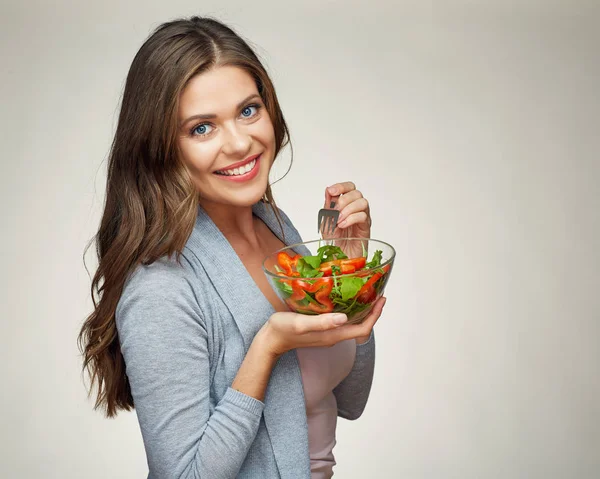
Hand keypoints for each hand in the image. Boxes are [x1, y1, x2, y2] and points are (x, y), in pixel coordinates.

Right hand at [257, 297, 385, 357]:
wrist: (270, 341)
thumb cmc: (283, 330)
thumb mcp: (301, 323)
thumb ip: (322, 322)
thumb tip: (345, 318)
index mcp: (332, 335)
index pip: (362, 329)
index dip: (375, 316)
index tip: (381, 299)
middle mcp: (333, 336)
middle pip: (360, 327)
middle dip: (372, 312)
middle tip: (377, 292)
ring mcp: (328, 334)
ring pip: (352, 324)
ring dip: (362, 311)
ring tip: (365, 293)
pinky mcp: (321, 330)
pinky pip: (342, 322)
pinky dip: (350, 310)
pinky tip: (345, 298)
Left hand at [322, 181, 371, 257]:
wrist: (339, 258)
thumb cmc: (334, 241)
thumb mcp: (326, 222)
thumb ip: (328, 206)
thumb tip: (328, 191)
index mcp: (345, 205)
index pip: (349, 187)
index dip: (341, 186)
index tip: (331, 191)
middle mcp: (356, 209)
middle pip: (356, 192)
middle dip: (344, 199)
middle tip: (335, 211)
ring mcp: (362, 218)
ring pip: (362, 202)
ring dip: (348, 209)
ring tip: (339, 220)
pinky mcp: (366, 227)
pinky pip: (363, 216)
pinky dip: (351, 219)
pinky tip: (343, 225)